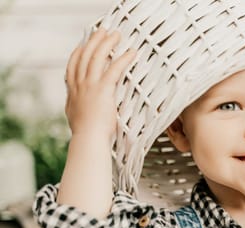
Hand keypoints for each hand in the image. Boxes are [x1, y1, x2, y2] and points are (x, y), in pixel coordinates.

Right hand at [64, 28, 135, 142]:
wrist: (89, 139)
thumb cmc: (87, 134)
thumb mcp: (76, 116)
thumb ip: (77, 107)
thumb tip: (77, 106)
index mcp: (72, 92)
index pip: (73, 65)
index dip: (79, 52)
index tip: (84, 43)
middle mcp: (79, 85)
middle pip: (85, 56)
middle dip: (94, 41)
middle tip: (103, 31)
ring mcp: (89, 86)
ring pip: (97, 57)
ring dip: (107, 43)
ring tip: (117, 35)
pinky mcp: (103, 89)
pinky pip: (114, 69)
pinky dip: (123, 59)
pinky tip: (131, 53)